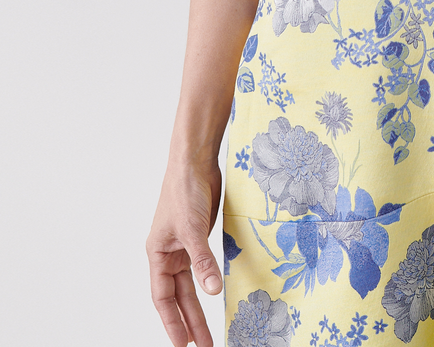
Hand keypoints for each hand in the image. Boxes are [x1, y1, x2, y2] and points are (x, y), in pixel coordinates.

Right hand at [147, 159, 222, 346]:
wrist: (196, 162)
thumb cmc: (184, 191)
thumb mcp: (192, 229)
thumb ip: (202, 260)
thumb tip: (212, 291)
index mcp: (158, 254)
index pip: (163, 298)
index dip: (172, 322)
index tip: (182, 345)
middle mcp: (169, 254)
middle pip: (178, 297)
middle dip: (189, 321)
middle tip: (202, 345)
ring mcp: (185, 246)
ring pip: (191, 285)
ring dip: (200, 307)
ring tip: (210, 332)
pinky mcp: (200, 237)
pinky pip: (203, 267)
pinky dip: (209, 282)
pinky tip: (216, 294)